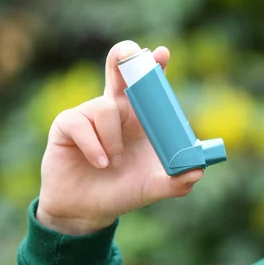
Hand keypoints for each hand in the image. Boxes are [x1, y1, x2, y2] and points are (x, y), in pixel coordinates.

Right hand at [36, 41, 203, 234]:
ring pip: (105, 107)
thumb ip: (175, 182)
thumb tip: (197, 171)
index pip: (150, 86)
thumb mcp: (152, 188)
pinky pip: (81, 123)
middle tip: (130, 53)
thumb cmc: (122, 191)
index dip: (155, 67)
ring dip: (113, 138)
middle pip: (119, 70)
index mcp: (140, 118)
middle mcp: (116, 109)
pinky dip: (93, 144)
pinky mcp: (67, 124)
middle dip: (124, 56)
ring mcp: (90, 114)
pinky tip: (99, 162)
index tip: (163, 54)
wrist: (87, 211)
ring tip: (113, 162)